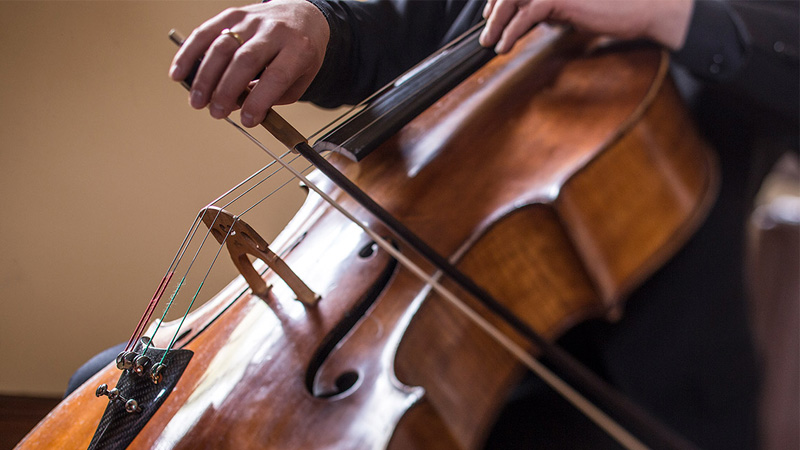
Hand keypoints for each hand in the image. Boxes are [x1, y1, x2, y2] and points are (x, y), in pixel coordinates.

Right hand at [169, 0, 328, 126]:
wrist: (302, 15)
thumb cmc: (299, 53)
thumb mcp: (299, 79)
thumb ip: (271, 96)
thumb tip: (236, 107)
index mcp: (298, 48)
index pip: (276, 76)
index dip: (258, 101)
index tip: (247, 120)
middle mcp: (275, 30)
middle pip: (245, 60)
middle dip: (226, 91)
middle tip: (216, 113)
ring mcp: (252, 20)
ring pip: (222, 46)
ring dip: (205, 77)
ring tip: (197, 101)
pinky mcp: (232, 14)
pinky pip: (205, 32)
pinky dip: (188, 54)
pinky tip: (178, 73)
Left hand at [479, 0, 692, 53]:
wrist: (639, 9)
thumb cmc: (611, 10)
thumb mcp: (571, 9)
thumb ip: (551, 9)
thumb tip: (531, 17)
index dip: (499, 0)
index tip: (490, 16)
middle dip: (494, 11)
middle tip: (487, 34)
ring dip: (498, 22)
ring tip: (492, 42)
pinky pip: (527, 13)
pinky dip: (512, 31)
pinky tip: (506, 45)